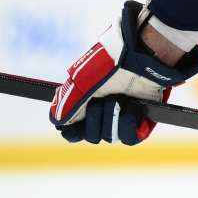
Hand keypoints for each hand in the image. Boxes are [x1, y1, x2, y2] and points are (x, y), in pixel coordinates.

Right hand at [49, 0, 197, 144]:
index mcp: (87, 102)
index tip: (73, 129)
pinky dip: (128, 124)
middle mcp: (104, 111)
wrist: (139, 59)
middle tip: (100, 101)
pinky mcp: (141, 120)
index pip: (75, 131)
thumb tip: (57, 121)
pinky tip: (131, 108)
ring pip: (110, 137)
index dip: (73, 132)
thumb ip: (67, 105)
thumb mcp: (81, 84)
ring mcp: (122, 116)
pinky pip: (129, 138)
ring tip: (119, 99)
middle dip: (95, 119)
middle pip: (92, 136)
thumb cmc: (108, 67)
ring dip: (112, 117)